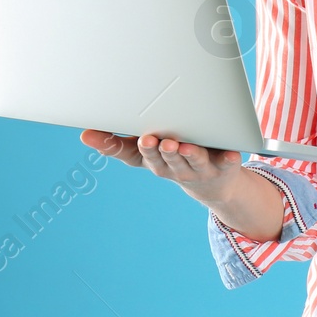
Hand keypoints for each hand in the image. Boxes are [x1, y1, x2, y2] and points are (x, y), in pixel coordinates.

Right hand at [80, 129, 242, 204]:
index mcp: (153, 161)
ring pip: (192, 161)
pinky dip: (229, 158)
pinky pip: (227, 162)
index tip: (115, 136)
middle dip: (158, 150)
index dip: (120, 148)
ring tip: (182, 145)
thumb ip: (119, 142)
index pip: (133, 156)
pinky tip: (231, 153)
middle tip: (153, 139)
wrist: (215, 183)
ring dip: (187, 155)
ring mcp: (199, 168)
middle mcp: (174, 168)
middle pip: (164, 159)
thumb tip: (84, 134)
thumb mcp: (146, 151)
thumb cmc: (174, 157)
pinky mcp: (224, 166)